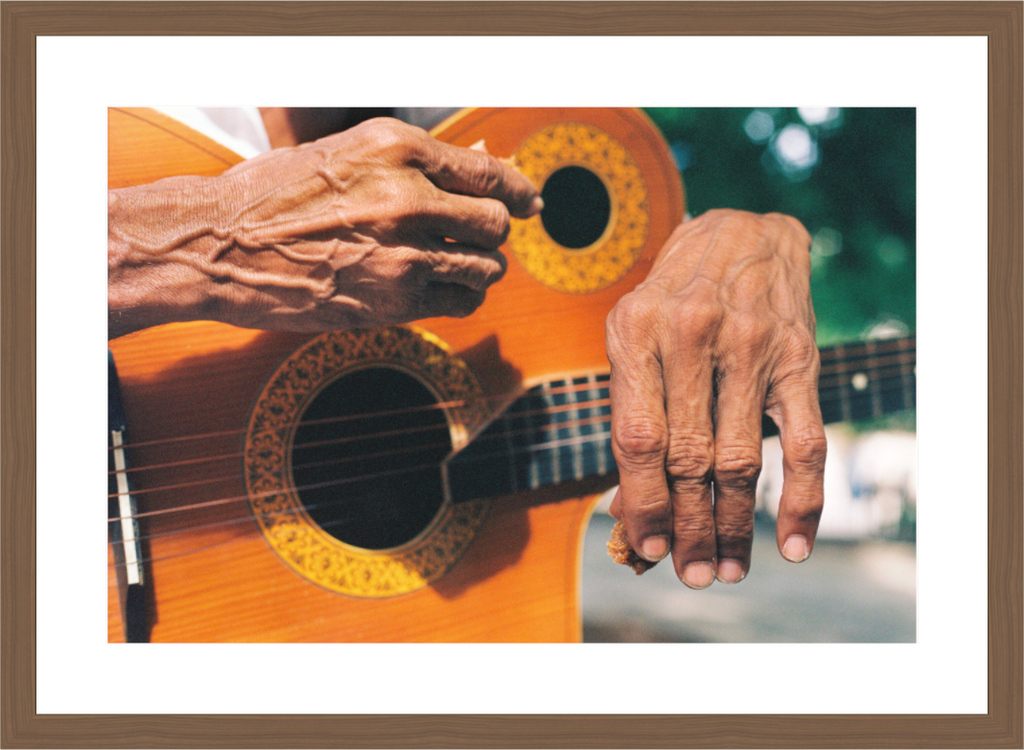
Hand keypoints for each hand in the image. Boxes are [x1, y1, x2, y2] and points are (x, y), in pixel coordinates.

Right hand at [108, 118, 541, 336]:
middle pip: (496, 223)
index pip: (488, 174)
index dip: (518, 191)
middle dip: (494, 231)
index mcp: (397, 148)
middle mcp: (408, 197)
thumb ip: (414, 163)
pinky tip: (442, 289)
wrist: (221, 245)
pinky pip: (461, 302)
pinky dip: (462, 297)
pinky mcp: (395, 302)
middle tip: (478, 237)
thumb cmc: (276, 195)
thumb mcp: (346, 153)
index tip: (529, 202)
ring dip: (481, 267)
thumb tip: (479, 168)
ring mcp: (404, 253)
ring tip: (457, 264)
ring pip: (487, 266)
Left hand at [605, 209, 826, 587]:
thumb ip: (630, 411)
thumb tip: (629, 508)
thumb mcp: (633, 336)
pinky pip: (805, 440)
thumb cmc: (672, 297)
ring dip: (734, 525)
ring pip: (742, 459)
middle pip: (689, 457)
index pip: (638, 436)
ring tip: (726, 569)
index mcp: (637, 330)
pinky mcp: (800, 358)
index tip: (646, 547)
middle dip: (688, 526)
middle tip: (689, 575)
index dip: (642, 501)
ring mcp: (752, 346)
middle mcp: (693, 335)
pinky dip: (803, 498)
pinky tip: (793, 543)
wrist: (741, 236)